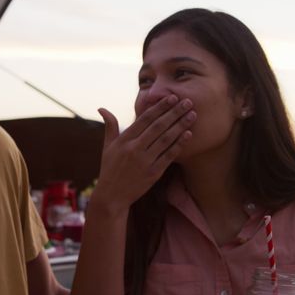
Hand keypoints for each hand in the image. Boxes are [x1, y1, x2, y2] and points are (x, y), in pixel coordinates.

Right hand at [92, 95, 195, 213]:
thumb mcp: (107, 146)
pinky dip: (179, 144)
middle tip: (188, 101)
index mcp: (124, 140)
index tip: (172, 97)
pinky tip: (188, 134)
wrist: (112, 196)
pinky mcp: (153, 173)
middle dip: (174, 112)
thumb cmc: (110, 169)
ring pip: (166, 139)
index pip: (145, 119)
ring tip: (192, 115)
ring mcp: (145, 161)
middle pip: (158, 126)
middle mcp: (134, 149)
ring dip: (180, 125)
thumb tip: (102, 108)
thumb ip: (110, 126)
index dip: (160, 107)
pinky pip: (169, 155)